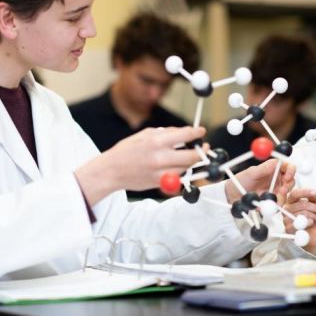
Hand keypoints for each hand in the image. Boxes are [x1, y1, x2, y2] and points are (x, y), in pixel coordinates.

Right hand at [76, 126, 204, 203]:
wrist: (111, 171)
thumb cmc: (127, 151)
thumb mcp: (144, 135)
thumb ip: (165, 133)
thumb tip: (184, 132)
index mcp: (156, 141)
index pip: (185, 135)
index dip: (197, 133)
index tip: (202, 132)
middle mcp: (160, 157)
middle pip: (191, 156)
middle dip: (202, 151)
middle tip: (204, 147)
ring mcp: (160, 172)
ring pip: (187, 168)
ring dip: (192, 162)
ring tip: (190, 156)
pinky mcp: (159, 183)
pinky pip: (178, 177)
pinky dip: (182, 171)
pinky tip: (179, 166)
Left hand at [224, 159, 294, 203]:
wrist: (233, 195)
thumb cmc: (241, 180)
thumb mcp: (251, 173)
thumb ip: (264, 168)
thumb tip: (276, 162)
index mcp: (272, 168)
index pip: (287, 166)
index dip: (290, 170)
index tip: (287, 176)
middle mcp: (276, 178)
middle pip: (291, 179)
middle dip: (289, 185)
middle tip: (283, 190)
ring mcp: (276, 189)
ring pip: (287, 192)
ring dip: (283, 196)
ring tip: (275, 199)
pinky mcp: (273, 200)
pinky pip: (280, 202)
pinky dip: (278, 204)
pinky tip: (270, 205)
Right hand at [283, 188, 315, 253]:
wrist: (313, 235)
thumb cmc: (313, 219)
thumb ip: (314, 197)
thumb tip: (314, 193)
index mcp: (291, 201)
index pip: (294, 194)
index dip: (304, 193)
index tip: (315, 194)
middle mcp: (286, 209)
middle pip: (300, 204)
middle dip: (313, 207)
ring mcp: (286, 219)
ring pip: (300, 214)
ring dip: (312, 216)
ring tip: (314, 219)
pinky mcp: (287, 230)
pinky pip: (297, 225)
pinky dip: (307, 223)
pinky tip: (311, 223)